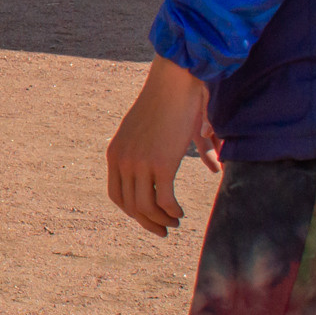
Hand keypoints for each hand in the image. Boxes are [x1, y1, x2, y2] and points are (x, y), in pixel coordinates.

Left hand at [106, 56, 218, 236]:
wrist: (173, 83)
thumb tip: (199, 166)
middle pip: (129, 205)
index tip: (147, 218)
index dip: (131, 211)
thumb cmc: (168, 102)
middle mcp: (123, 160)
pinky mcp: (161, 164)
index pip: (116, 194)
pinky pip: (164, 200)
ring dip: (161, 220)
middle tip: (163, 231)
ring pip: (146, 207)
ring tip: (174, 223)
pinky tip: (180, 213)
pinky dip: (172, 211)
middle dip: (146, 223)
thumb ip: (162, 152)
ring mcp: (140, 163)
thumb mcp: (154, 131)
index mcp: (116, 153)